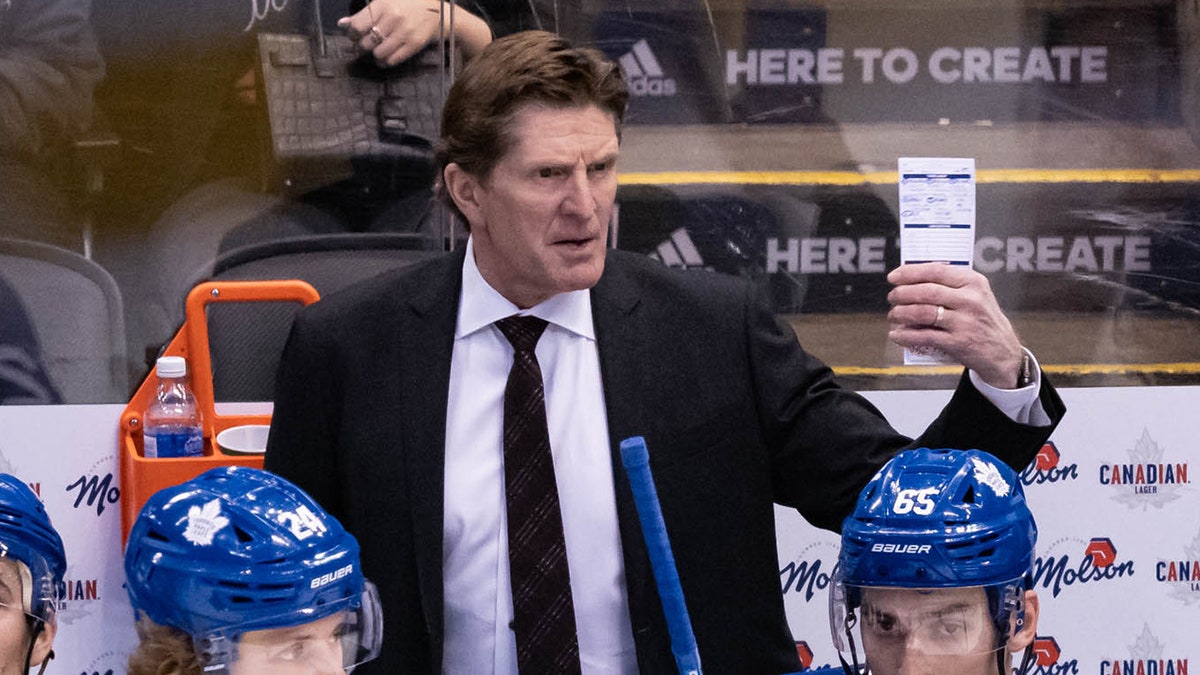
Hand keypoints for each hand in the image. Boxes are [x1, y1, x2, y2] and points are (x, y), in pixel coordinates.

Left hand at [337, 0, 491, 66]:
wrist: (438, 11)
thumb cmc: (408, 4)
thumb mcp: (386, 2)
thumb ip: (364, 13)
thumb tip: (342, 24)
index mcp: (383, 4)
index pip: (358, 26)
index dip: (352, 34)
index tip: (354, 35)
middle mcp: (394, 18)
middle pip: (366, 42)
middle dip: (361, 46)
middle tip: (363, 46)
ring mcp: (405, 32)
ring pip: (378, 53)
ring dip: (374, 55)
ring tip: (375, 52)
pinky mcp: (414, 44)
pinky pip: (393, 60)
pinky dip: (385, 62)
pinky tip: (384, 58)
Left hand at [887, 263, 1024, 388]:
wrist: (1003, 352)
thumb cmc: (983, 320)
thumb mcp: (976, 294)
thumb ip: (950, 284)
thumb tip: (913, 278)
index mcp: (973, 282)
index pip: (936, 271)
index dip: (910, 273)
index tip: (894, 277)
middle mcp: (970, 300)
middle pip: (926, 292)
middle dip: (902, 293)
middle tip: (892, 297)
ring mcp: (965, 322)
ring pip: (922, 313)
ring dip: (901, 313)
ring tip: (894, 314)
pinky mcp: (958, 342)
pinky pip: (924, 336)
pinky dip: (906, 335)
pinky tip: (897, 334)